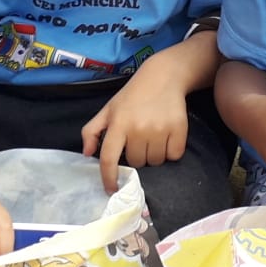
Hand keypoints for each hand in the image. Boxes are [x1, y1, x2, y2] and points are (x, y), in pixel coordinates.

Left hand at [81, 70, 188, 192]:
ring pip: (156, 161)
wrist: (163, 77)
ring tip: (153, 136)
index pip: (109, 158)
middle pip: (137, 162)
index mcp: (118, 123)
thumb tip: (87, 154)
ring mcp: (159, 129)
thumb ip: (92, 131)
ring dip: (154, 155)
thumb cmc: (132, 96)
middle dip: (137, 156)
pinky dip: (171, 151)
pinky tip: (167, 136)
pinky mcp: (178, 129)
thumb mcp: (108, 109)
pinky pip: (174, 156)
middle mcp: (138, 128)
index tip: (111, 189)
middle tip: (139, 140)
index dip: (108, 177)